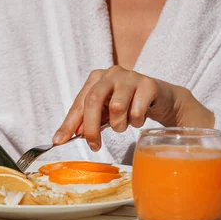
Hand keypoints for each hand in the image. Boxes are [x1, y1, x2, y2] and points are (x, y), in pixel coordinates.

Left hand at [52, 66, 214, 150]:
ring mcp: (130, 76)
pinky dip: (136, 121)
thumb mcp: (104, 114)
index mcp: (96, 78)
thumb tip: (64, 137)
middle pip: (94, 100)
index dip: (69, 123)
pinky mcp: (149, 84)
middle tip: (94, 145)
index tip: (60, 141)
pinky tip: (139, 117)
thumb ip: (85, 122)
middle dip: (92, 127)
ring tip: (124, 124)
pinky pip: (137, 111)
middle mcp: (111, 74)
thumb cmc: (128, 105)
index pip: (79, 102)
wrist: (161, 99)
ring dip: (119, 124)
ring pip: (117, 107)